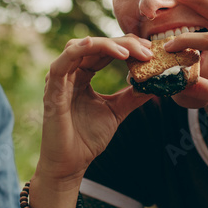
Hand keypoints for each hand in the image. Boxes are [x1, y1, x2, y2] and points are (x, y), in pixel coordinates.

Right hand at [34, 35, 153, 185]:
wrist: (71, 164)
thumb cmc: (87, 139)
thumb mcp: (117, 112)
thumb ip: (132, 96)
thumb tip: (155, 84)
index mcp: (83, 76)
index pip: (105, 51)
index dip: (127, 47)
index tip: (150, 51)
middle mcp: (70, 73)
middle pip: (96, 45)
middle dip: (122, 44)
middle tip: (146, 50)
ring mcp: (59, 80)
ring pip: (80, 48)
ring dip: (105, 45)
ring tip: (128, 53)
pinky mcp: (52, 90)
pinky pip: (61, 64)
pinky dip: (76, 50)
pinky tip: (93, 44)